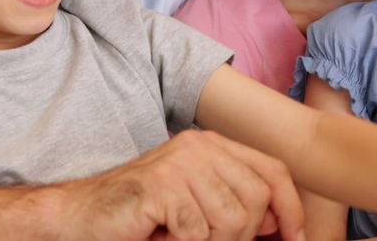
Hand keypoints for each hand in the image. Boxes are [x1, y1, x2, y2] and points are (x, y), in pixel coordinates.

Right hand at [69, 129, 303, 239]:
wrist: (80, 216)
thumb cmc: (139, 215)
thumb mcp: (196, 205)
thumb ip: (234, 203)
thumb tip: (279, 222)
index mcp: (211, 145)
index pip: (272, 171)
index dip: (291, 208)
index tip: (296, 239)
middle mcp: (198, 146)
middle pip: (257, 200)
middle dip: (242, 235)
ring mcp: (179, 164)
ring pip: (232, 220)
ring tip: (179, 238)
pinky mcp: (161, 187)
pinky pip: (198, 234)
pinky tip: (160, 238)